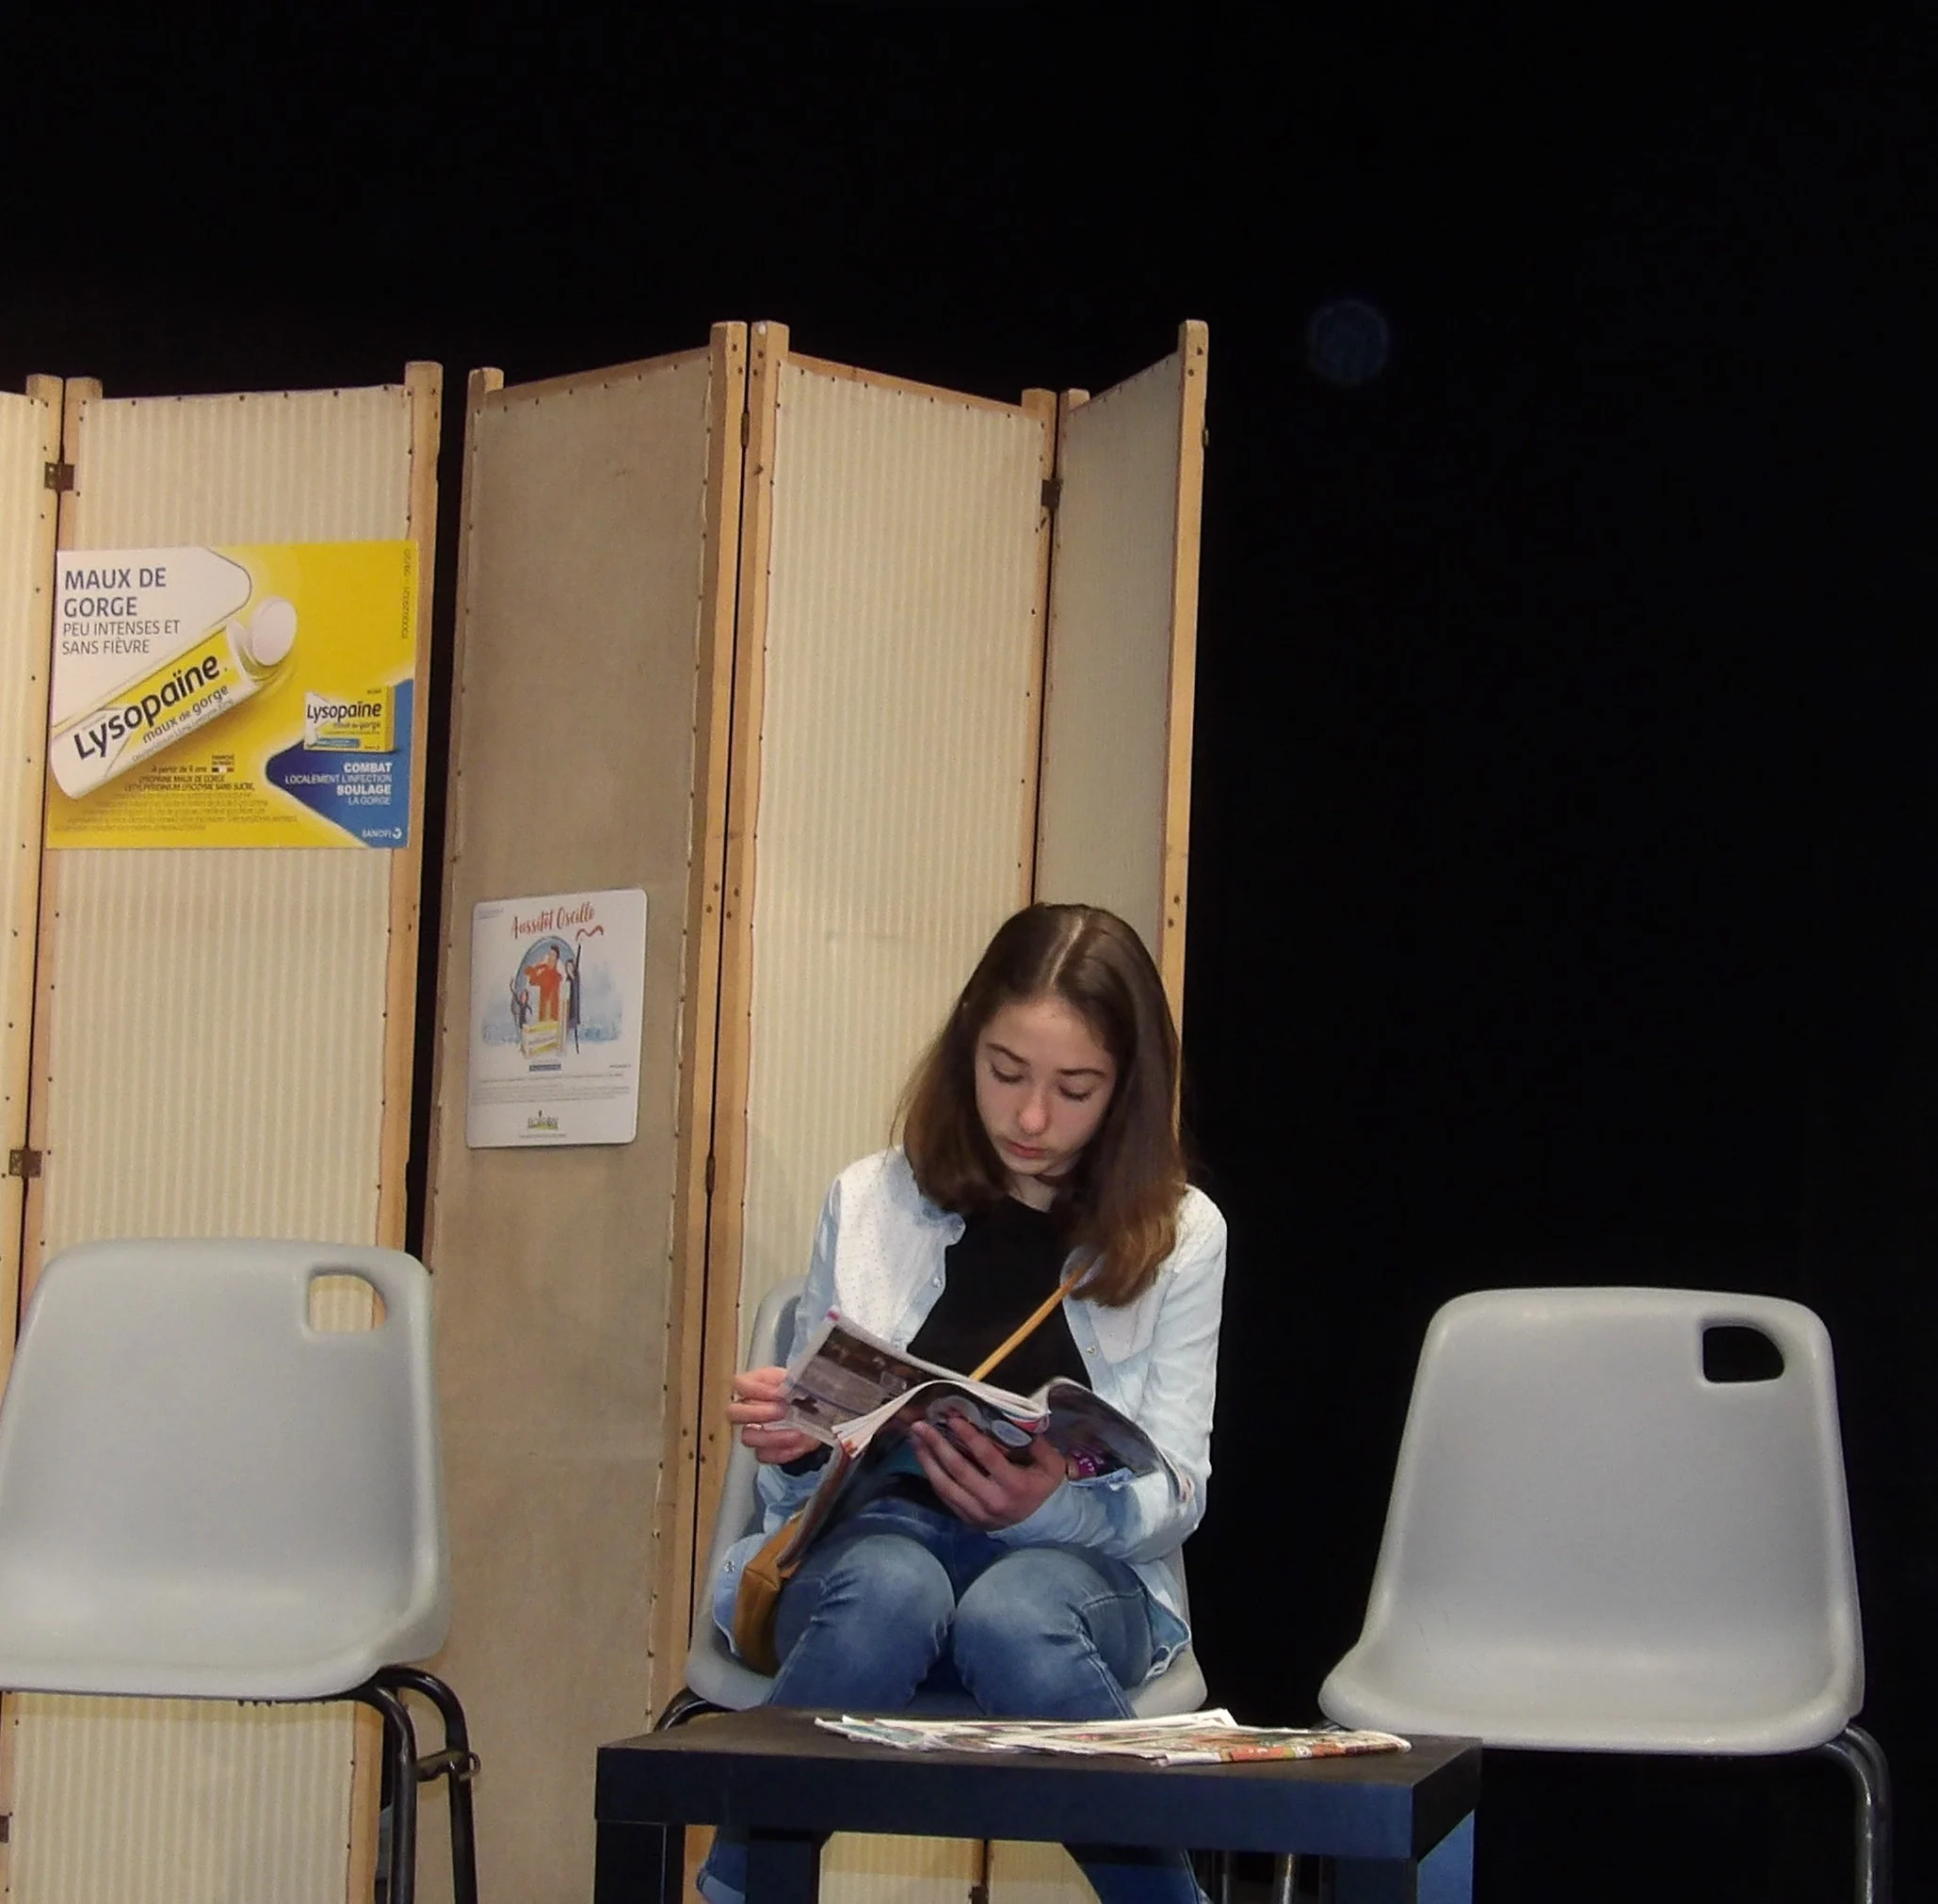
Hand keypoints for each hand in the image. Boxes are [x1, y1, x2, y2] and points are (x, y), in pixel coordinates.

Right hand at [726, 1365, 821, 1465]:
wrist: (818, 1415)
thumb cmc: (803, 1393)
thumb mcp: (800, 1380)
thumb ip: (791, 1382)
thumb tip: (786, 1388)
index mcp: (756, 1384)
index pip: (739, 1384)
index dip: (755, 1389)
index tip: (778, 1393)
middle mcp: (748, 1408)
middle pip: (733, 1412)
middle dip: (757, 1413)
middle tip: (781, 1412)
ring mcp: (753, 1431)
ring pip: (747, 1437)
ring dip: (772, 1436)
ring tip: (796, 1433)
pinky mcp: (763, 1450)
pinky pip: (764, 1455)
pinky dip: (782, 1452)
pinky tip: (798, 1445)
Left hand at [909, 1416, 1067, 1529]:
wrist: (1042, 1524)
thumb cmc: (1044, 1487)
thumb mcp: (1051, 1465)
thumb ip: (1037, 1443)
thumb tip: (1015, 1421)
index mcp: (1014, 1485)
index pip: (986, 1457)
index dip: (968, 1436)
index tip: (952, 1419)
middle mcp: (992, 1501)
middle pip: (958, 1470)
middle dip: (937, 1445)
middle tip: (921, 1426)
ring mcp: (977, 1513)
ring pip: (945, 1485)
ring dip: (927, 1460)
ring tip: (915, 1439)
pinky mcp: (967, 1519)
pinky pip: (945, 1496)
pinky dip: (932, 1475)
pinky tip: (924, 1458)